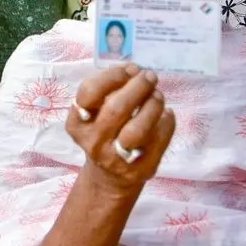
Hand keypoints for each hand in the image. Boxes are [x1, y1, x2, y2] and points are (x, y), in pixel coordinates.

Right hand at [66, 64, 175, 196]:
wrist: (109, 177)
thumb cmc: (104, 133)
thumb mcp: (94, 113)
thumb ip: (108, 91)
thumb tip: (135, 71)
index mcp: (78, 123)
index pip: (89, 92)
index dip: (112, 76)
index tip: (130, 69)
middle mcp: (94, 142)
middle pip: (117, 109)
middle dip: (137, 86)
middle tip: (149, 76)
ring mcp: (117, 158)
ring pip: (138, 129)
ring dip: (152, 105)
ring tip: (158, 95)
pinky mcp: (141, 168)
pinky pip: (159, 140)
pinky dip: (167, 122)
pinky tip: (166, 114)